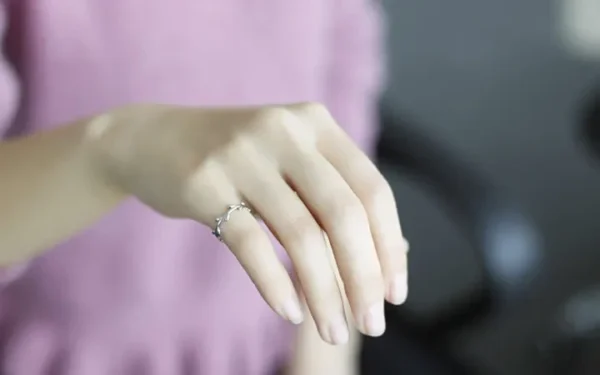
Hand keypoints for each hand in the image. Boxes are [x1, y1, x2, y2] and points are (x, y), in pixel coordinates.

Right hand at [88, 103, 408, 344]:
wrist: (151, 140)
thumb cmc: (235, 160)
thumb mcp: (289, 163)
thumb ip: (334, 198)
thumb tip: (393, 255)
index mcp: (316, 122)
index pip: (372, 189)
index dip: (389, 246)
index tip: (394, 294)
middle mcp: (285, 130)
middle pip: (344, 213)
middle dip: (364, 277)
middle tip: (371, 323)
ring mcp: (241, 154)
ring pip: (300, 235)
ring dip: (323, 293)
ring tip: (333, 330)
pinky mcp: (203, 183)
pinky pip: (250, 243)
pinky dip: (274, 285)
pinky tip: (290, 312)